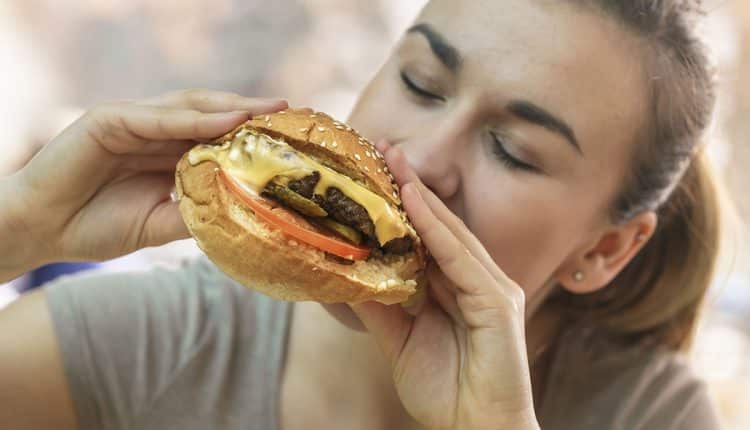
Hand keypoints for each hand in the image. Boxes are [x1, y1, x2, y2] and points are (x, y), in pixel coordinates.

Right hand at [1, 89, 286, 279]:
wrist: (43, 231)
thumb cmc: (98, 227)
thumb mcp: (161, 223)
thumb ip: (197, 212)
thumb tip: (245, 213)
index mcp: (167, 152)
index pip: (215, 135)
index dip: (249, 133)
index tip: (286, 138)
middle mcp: (154, 131)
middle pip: (209, 113)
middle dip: (248, 111)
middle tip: (286, 111)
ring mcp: (132, 121)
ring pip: (188, 107)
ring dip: (227, 107)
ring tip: (264, 110)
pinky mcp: (109, 119)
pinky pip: (157, 117)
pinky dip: (192, 118)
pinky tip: (225, 120)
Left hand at [351, 141, 539, 429]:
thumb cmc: (445, 392)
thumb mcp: (401, 342)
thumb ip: (380, 308)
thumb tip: (350, 278)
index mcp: (459, 289)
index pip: (430, 237)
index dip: (405, 205)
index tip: (377, 173)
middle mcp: (479, 281)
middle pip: (443, 225)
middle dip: (412, 187)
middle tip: (384, 149)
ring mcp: (492, 289)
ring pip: (452, 234)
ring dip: (421, 197)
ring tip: (393, 162)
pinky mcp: (498, 303)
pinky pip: (461, 258)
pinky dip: (437, 229)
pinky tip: (414, 201)